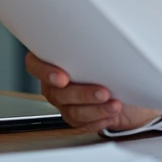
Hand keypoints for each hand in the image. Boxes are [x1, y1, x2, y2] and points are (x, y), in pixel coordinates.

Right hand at [24, 52, 160, 132]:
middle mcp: (54, 85)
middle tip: (103, 92)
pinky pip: (84, 124)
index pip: (35, 64)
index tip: (62, 77)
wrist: (126, 87)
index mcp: (54, 62)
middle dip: (83, 94)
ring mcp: (65, 104)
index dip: (44, 72)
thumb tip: (110, 38)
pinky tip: (111, 114)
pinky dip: (100, 120)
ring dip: (96, 109)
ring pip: (74, 111)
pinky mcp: (77, 119)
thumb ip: (97, 47)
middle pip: (58, 93)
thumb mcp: (104, 50)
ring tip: (114, 105)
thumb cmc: (112, 64)